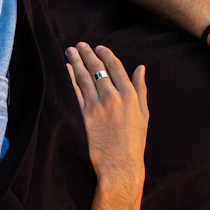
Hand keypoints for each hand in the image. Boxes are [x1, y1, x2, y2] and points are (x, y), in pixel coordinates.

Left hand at [65, 42, 149, 185]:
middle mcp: (113, 98)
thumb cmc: (134, 141)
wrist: (120, 164)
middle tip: (80, 45)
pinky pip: (75, 92)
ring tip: (70, 51)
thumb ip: (140, 89)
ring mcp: (97, 106)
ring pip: (84, 78)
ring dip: (76, 62)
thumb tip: (140, 68)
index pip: (116, 67)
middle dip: (88, 54)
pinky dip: (70, 78)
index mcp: (130, 96)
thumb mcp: (143, 114)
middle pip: (98, 69)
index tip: (99, 47)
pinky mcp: (84, 116)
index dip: (106, 54)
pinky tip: (66, 69)